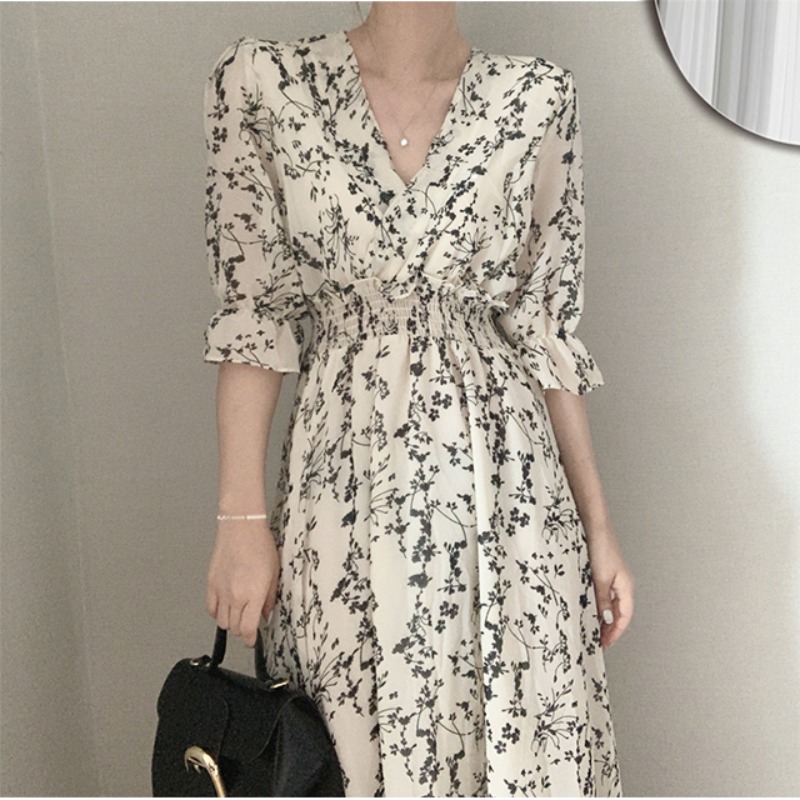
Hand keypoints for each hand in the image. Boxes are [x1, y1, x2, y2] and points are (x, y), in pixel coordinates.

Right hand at [205, 519, 279, 647]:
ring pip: (221, 621)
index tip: (252, 640)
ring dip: (230, 622)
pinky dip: (217, 612)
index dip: (249, 639)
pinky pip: (210, 608)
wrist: (241, 528)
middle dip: (242, 630)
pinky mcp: (211, 584)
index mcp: (253, 594)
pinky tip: (225, 607)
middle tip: (248, 626)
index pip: (247, 629)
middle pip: (234, 627)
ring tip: (238, 615)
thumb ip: (269, 597)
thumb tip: (266, 613)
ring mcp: (221, 591)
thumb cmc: (259, 545)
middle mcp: (235, 596)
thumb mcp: (274, 573)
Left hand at [585, 525, 633, 649]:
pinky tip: (585, 606)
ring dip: (601, 616)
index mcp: (625, 586)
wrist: (593, 523)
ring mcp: (611, 576)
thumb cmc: (600, 545)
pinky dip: (596, 603)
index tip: (605, 645)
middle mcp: (620, 582)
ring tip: (590, 628)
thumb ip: (602, 599)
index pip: (624, 616)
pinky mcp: (600, 569)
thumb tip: (607, 620)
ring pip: (608, 603)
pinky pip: (601, 593)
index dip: (615, 633)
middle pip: (618, 611)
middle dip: (608, 628)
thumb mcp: (600, 577)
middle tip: (596, 640)